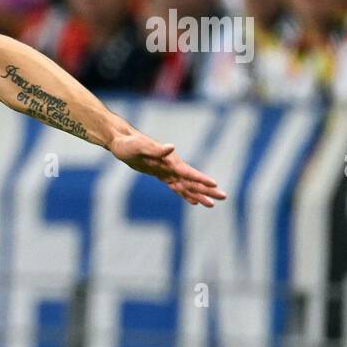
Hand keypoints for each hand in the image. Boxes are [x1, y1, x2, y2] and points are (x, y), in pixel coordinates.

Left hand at [109, 131, 227, 207]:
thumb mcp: (139, 146)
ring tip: (211, 205)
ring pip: (186, 186)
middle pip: (192, 181)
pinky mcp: (161, 174)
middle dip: (207, 190)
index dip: (201, 179)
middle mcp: (171, 166)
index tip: (215, 184)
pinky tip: (193, 201)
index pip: (188, 172)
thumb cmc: (129, 144)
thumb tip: (171, 147)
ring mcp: (167, 171)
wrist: (121, 142)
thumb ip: (156, 149)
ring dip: (199, 195)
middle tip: (224, 197)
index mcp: (169, 160)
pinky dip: (185, 194)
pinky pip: (176, 187)